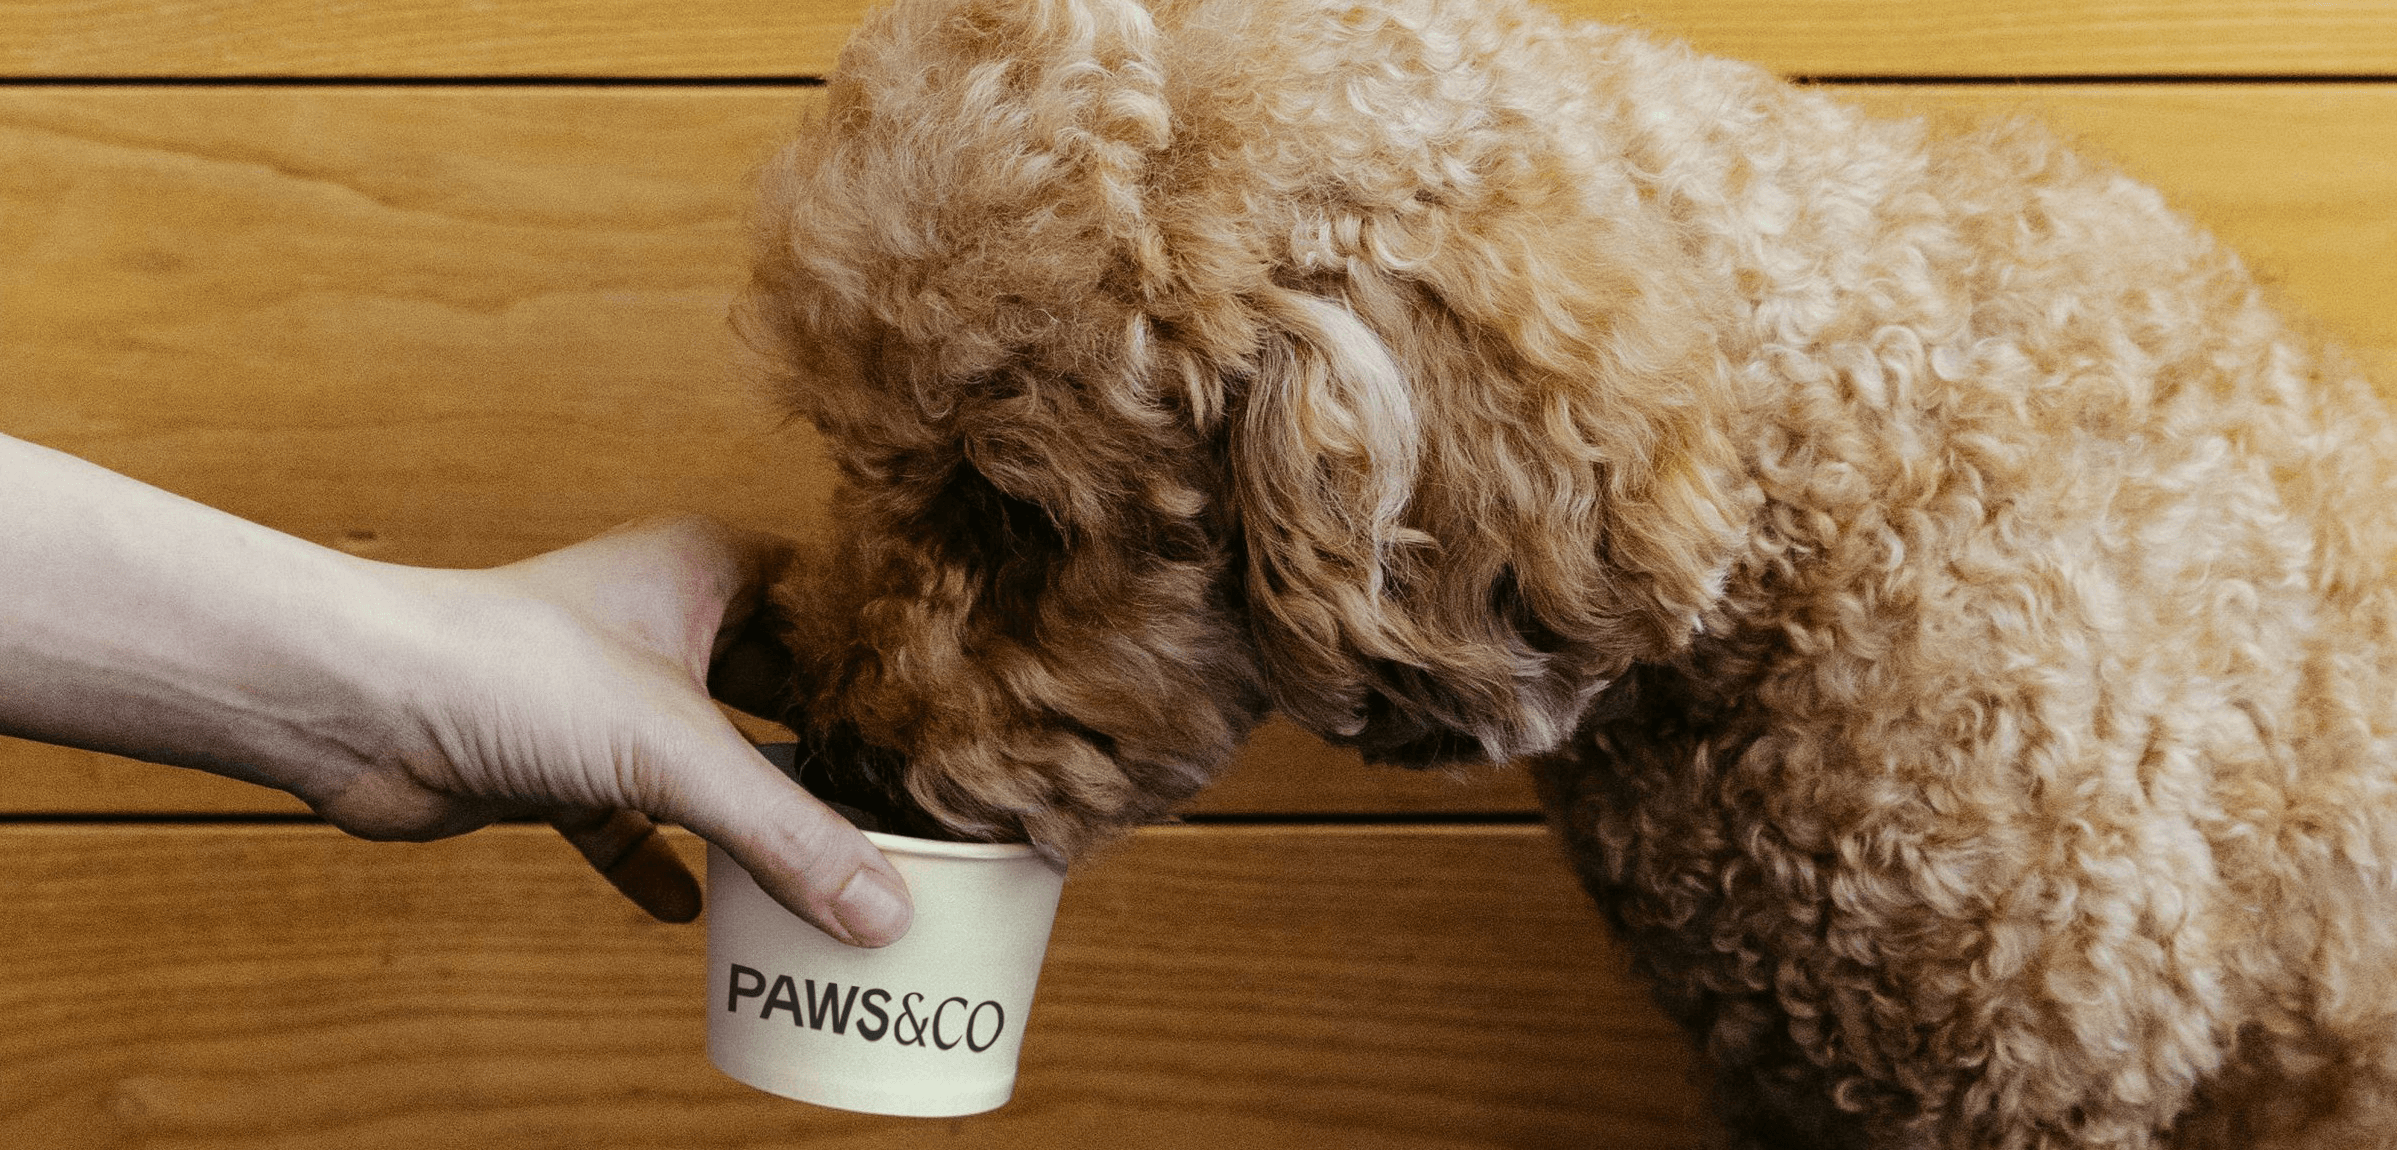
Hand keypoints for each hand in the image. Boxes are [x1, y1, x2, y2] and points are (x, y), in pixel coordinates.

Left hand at [302, 516, 913, 944]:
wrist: (350, 704)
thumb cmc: (499, 665)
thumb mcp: (676, 750)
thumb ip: (787, 834)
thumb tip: (882, 910)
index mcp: (711, 568)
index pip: (836, 608)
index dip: (895, 664)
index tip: (959, 723)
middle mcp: (667, 620)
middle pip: (783, 690)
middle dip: (837, 751)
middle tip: (911, 808)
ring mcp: (611, 693)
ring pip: (712, 759)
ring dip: (755, 812)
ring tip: (832, 864)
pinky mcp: (560, 761)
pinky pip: (633, 819)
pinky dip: (665, 861)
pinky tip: (697, 910)